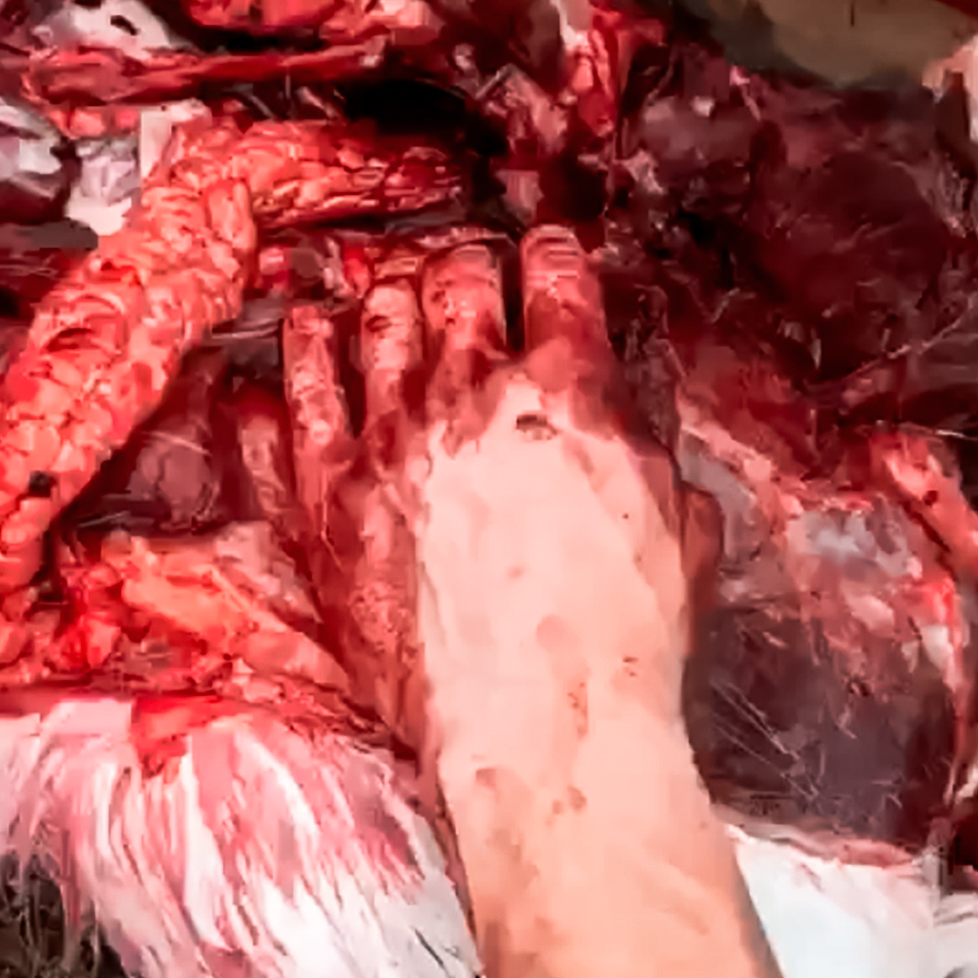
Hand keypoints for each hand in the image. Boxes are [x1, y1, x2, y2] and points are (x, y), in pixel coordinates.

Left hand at [285, 229, 709, 813]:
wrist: (536, 724)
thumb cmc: (619, 640)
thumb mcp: (681, 525)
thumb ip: (650, 454)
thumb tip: (637, 429)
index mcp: (568, 389)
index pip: (552, 270)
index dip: (549, 252)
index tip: (543, 257)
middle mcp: (471, 393)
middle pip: (454, 277)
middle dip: (466, 268)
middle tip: (467, 280)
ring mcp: (388, 440)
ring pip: (372, 318)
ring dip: (386, 297)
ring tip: (385, 295)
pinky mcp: (327, 497)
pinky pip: (296, 398)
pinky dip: (300, 354)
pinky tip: (304, 336)